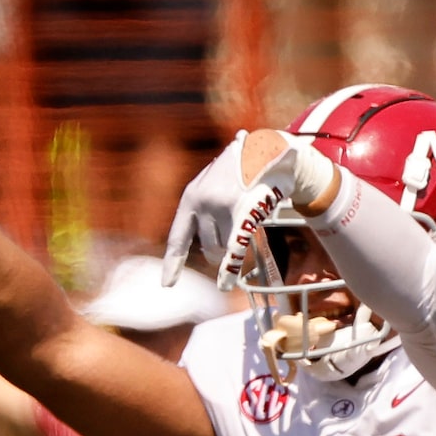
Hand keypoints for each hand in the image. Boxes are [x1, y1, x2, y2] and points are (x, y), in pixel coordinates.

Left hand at [163, 131, 332, 290]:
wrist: (267, 149)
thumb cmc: (243, 170)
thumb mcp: (215, 185)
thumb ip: (207, 210)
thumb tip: (212, 251)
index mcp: (191, 196)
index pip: (178, 237)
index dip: (174, 263)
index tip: (167, 285)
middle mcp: (201, 202)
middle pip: (209, 249)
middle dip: (221, 249)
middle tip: (235, 230)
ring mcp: (220, 206)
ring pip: (225, 248)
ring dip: (236, 243)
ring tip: (246, 215)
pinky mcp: (241, 211)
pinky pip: (233, 249)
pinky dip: (229, 269)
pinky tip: (226, 286)